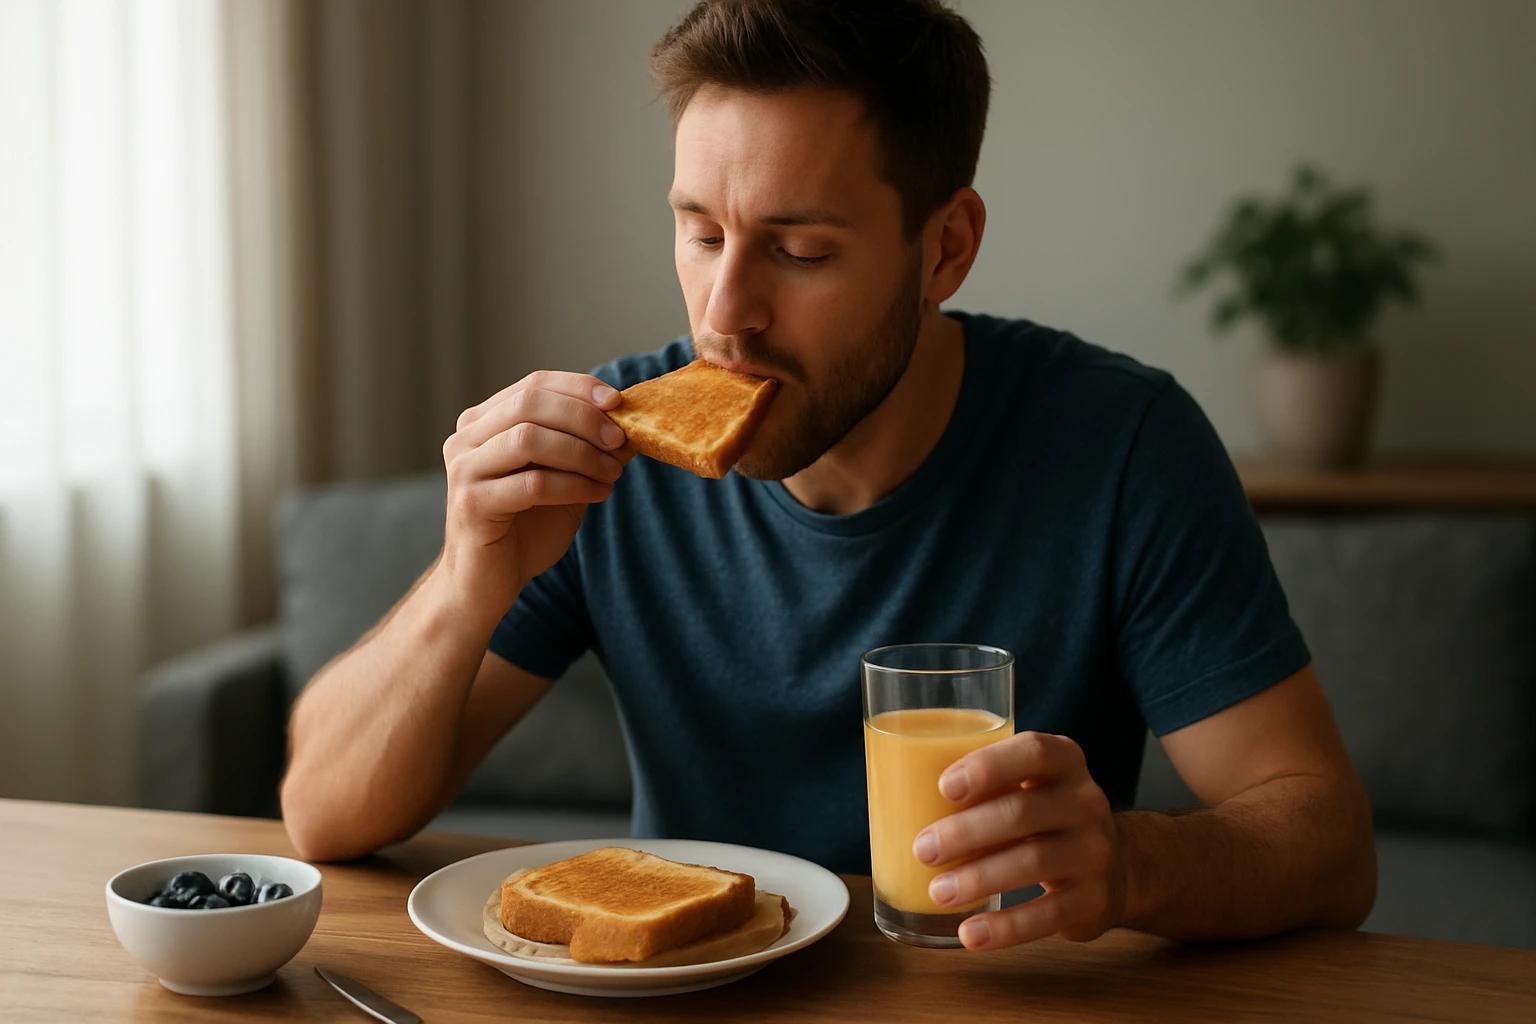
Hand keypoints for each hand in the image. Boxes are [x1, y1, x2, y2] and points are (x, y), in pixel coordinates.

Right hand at [438, 371, 630, 611]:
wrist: (485, 584)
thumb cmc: (525, 529)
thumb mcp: (564, 479)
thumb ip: (588, 450)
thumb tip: (630, 423)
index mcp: (484, 423)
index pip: (534, 384)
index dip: (578, 387)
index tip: (618, 401)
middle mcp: (466, 439)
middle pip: (530, 403)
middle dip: (584, 418)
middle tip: (619, 439)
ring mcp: (464, 470)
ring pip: (529, 438)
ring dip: (581, 452)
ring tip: (611, 473)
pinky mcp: (471, 504)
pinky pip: (532, 483)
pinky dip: (573, 485)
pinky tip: (598, 494)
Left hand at [913, 731, 1123, 949]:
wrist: (1117, 867)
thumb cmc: (1045, 817)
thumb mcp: (1029, 786)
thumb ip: (986, 785)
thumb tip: (899, 798)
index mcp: (1065, 762)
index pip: (1034, 752)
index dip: (988, 766)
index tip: (944, 787)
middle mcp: (1086, 801)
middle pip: (1023, 811)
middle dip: (965, 832)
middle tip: (921, 850)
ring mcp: (1095, 852)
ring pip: (1033, 861)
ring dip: (978, 878)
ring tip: (937, 892)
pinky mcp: (1094, 900)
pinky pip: (1048, 915)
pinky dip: (1005, 928)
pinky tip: (969, 934)